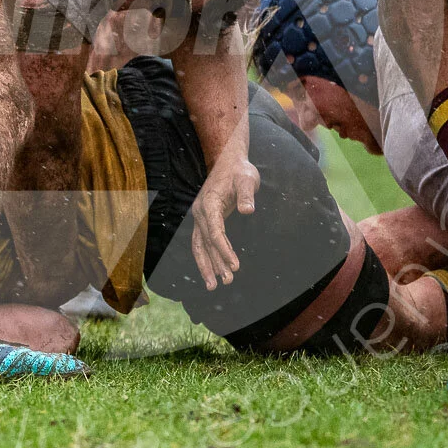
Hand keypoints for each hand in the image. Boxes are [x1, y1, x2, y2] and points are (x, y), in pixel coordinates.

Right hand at [189, 154, 260, 290]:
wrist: (228, 161)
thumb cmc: (239, 170)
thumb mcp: (247, 179)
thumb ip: (247, 194)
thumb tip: (248, 210)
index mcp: (209, 203)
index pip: (215, 232)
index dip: (224, 250)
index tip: (235, 266)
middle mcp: (201, 212)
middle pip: (205, 243)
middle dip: (213, 264)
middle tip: (225, 283)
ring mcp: (201, 216)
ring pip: (200, 245)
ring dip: (207, 265)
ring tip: (214, 286)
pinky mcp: (206, 219)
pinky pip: (204, 241)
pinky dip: (208, 257)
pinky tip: (215, 270)